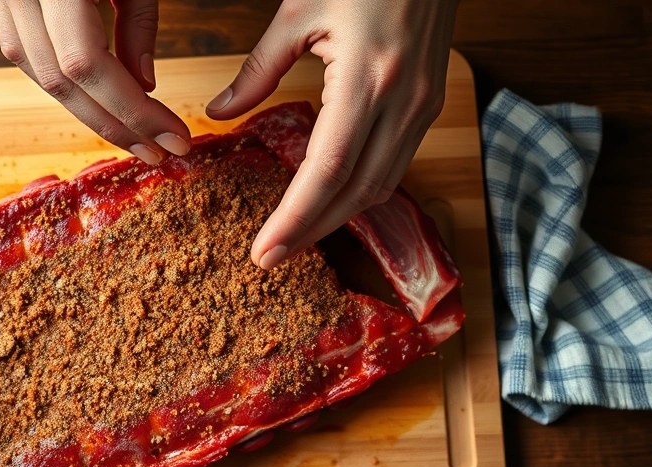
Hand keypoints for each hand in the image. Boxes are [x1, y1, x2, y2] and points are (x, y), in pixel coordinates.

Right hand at [0, 0, 190, 163]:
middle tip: (161, 152)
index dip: (131, 110)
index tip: (175, 138)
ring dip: (89, 113)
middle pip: (60, 81)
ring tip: (137, 137)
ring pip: (39, 74)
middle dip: (115, 124)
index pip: (86, 64)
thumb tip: (144, 85)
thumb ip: (138, 22)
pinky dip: (65, 84)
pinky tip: (100, 103)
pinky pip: (26, 54)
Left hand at [206, 0, 459, 269]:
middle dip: (313, 230)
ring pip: (382, 185)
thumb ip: (258, 71)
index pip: (328, 170)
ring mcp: (423, 105)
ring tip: (295, 236)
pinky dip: (361, 189)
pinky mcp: (429, 102)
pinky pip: (396, 163)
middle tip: (271, 257)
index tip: (265, 251)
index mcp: (369, 78)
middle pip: (358, 191)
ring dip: (338, 217)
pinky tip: (331, 198)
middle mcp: (404, 101)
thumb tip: (221, 113)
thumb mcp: (298, 13)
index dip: (296, 218)